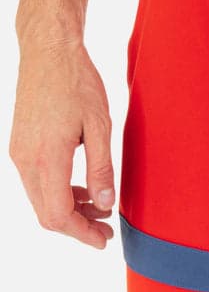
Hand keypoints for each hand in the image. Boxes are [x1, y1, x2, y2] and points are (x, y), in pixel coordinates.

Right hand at [9, 35, 115, 247]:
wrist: (49, 51)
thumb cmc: (77, 83)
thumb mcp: (100, 126)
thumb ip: (102, 169)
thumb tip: (105, 204)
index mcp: (46, 157)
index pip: (59, 215)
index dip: (82, 233)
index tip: (104, 240)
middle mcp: (25, 159)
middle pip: (46, 214)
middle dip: (77, 227)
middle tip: (106, 230)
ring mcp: (18, 153)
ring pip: (40, 200)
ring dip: (69, 211)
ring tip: (100, 209)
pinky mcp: (20, 146)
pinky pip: (37, 183)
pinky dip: (59, 193)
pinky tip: (82, 189)